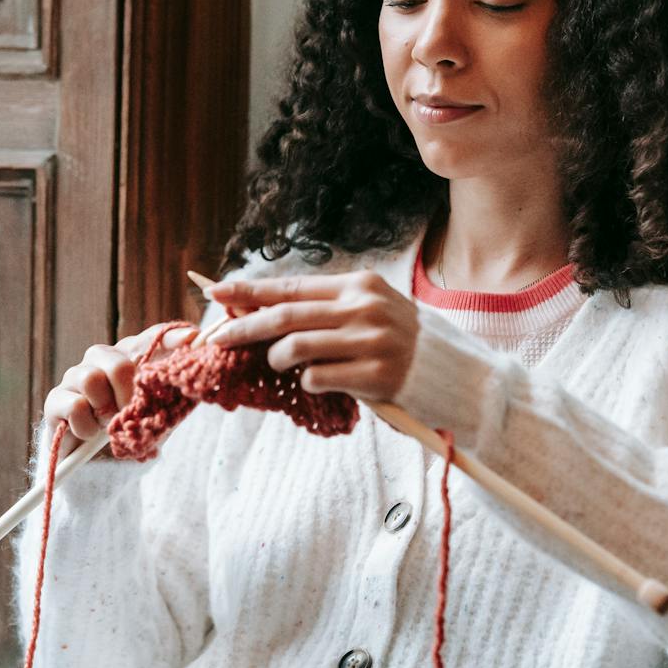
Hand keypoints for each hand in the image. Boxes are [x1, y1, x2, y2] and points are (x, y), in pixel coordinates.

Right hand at [43, 321, 198, 454]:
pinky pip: (74, 406)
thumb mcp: (157, 415)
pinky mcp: (56, 400)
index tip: (193, 339)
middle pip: (118, 362)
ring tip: (109, 425)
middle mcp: (101, 360)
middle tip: (129, 413)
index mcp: (129, 358)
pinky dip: (87, 426)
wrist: (96, 467)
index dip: (171, 338)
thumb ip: (172, 392)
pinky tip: (90, 434)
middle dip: (128, 393)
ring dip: (105, 409)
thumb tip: (193, 362)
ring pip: (90, 379)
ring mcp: (76, 377)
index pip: (152, 338)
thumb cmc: (129, 431)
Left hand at [204, 269, 418, 405]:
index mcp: (359, 286)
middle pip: (285, 316)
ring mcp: (371, 341)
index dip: (251, 290)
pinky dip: (307, 381)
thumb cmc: (398, 340)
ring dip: (276, 359)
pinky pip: (317, 378)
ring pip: (295, 347)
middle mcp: (364, 308)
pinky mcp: (376, 375)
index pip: (292, 286)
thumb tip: (262, 310)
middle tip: (218, 337)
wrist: (449, 371)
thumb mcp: (366, 309)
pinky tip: (319, 381)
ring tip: (279, 363)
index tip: (218, 291)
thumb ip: (322, 308)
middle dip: (244, 327)